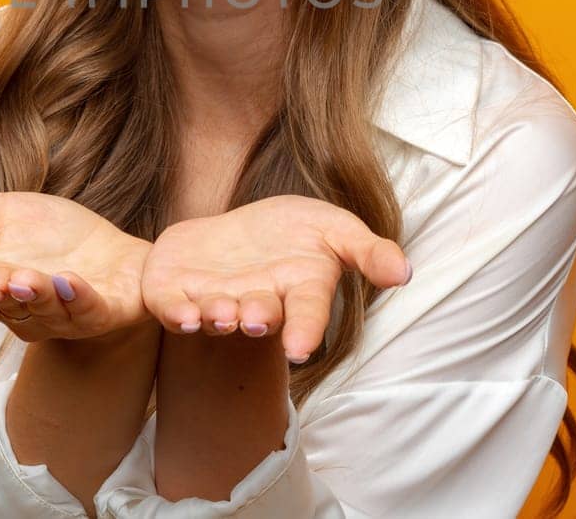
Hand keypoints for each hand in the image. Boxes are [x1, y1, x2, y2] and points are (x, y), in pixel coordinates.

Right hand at [0, 183, 153, 343]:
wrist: (109, 252)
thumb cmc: (49, 237)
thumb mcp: (0, 214)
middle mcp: (23, 307)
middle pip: (5, 306)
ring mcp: (62, 314)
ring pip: (45, 310)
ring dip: (35, 295)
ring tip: (27, 278)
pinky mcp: (99, 312)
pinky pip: (88, 310)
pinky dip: (79, 298)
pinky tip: (70, 280)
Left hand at [140, 194, 411, 362]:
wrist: (243, 226)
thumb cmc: (297, 232)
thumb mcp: (336, 229)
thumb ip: (368, 251)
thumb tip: (403, 273)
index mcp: (299, 289)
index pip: (308, 312)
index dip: (305, 330)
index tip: (300, 349)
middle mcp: (259, 302)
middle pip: (259, 316)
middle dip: (256, 318)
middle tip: (255, 319)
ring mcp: (217, 298)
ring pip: (216, 315)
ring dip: (216, 316)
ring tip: (218, 312)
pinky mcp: (177, 289)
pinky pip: (172, 307)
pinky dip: (174, 312)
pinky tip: (181, 316)